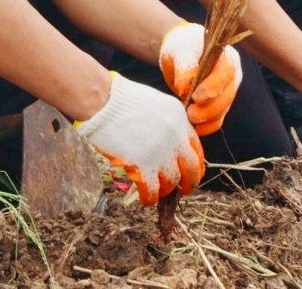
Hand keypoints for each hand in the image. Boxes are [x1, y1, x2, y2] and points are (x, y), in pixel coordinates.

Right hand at [75, 73, 203, 205]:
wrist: (105, 103)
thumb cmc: (124, 100)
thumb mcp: (158, 105)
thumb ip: (168, 123)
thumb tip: (169, 143)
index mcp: (180, 120)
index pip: (196, 149)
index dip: (196, 165)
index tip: (192, 172)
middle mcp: (176, 138)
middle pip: (190, 169)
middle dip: (189, 183)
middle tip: (184, 190)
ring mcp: (161, 154)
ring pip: (171, 182)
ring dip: (165, 191)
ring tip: (158, 193)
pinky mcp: (143, 167)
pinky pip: (152, 191)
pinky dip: (150, 199)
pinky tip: (146, 200)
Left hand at [159, 22, 242, 135]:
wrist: (181, 52)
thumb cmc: (183, 47)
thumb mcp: (181, 52)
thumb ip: (185, 67)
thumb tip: (185, 89)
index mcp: (227, 58)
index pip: (224, 75)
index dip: (211, 88)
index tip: (195, 97)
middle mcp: (232, 75)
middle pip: (226, 96)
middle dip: (209, 109)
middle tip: (190, 114)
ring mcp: (227, 91)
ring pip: (223, 110)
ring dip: (206, 119)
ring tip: (188, 118)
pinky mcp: (219, 104)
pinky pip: (217, 120)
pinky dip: (206, 127)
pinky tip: (195, 129)